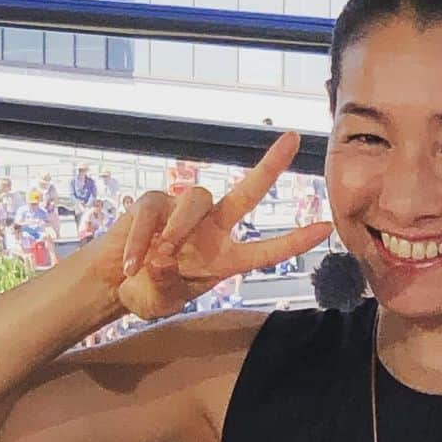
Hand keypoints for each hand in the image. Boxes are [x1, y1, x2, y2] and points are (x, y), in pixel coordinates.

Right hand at [100, 133, 331, 319]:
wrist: (116, 282)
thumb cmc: (149, 291)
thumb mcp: (160, 301)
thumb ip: (165, 284)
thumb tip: (162, 259)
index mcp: (225, 258)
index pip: (267, 250)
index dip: (295, 241)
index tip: (325, 228)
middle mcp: (211, 229)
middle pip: (246, 193)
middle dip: (269, 167)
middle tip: (293, 139)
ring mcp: (183, 211)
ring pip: (196, 199)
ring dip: (179, 228)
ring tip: (160, 257)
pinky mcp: (153, 203)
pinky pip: (153, 211)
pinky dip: (141, 238)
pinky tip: (133, 263)